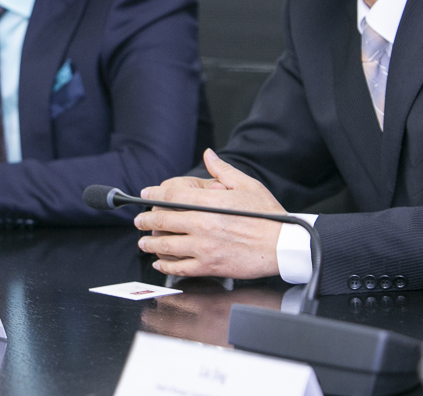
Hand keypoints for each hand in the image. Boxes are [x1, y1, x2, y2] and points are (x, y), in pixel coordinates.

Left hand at [134, 148, 285, 279]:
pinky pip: (180, 267)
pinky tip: (160, 263)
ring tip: (143, 242)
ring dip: (150, 243)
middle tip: (139, 220)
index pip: (172, 195)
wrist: (283, 245)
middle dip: (146, 220)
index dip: (155, 194)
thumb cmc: (268, 216)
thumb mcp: (247, 185)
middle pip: (164, 220)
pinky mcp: (209, 266)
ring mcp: (204, 247)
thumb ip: (222, 170)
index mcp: (211, 202)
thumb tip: (209, 155)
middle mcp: (203, 224)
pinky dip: (165, 266)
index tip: (147, 194)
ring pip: (167, 245)